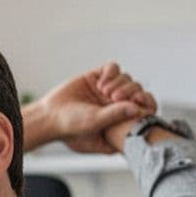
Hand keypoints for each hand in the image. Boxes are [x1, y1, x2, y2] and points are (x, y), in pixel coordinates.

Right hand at [33, 62, 156, 153]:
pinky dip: (111, 72)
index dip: (146, 102)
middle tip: (114, 97)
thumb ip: (116, 115)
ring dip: (119, 82)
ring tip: (104, 91)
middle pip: (137, 90)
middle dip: (129, 91)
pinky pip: (113, 68)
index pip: (144, 109)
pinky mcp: (97, 78)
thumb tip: (136, 107)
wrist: (49, 116)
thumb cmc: (70, 128)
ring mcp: (107, 92)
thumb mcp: (95, 123)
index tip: (139, 100)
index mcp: (120, 121)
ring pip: (126, 78)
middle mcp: (116, 106)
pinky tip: (100, 82)